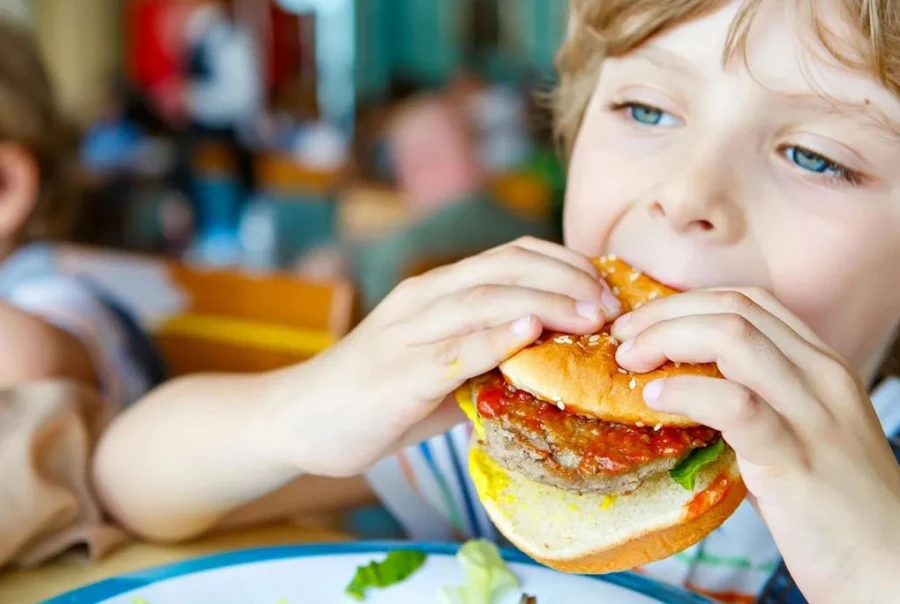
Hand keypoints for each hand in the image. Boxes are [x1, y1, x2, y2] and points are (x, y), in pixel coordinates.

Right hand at [271, 238, 622, 477]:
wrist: (299, 418)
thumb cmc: (377, 394)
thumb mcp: (441, 366)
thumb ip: (487, 355)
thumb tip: (552, 359)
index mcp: (436, 291)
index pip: (510, 257)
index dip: (564, 263)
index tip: (605, 286)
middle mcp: (423, 299)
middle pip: (503, 268)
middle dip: (565, 279)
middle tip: (611, 304)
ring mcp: (407, 334)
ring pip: (483, 299)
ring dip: (544, 301)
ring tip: (590, 314)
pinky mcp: (397, 375)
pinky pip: (451, 350)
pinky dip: (493, 337)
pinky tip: (529, 331)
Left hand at [610, 289, 899, 603]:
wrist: (887, 569)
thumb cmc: (832, 508)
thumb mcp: (797, 434)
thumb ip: (751, 403)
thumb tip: (676, 389)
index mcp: (822, 366)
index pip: (749, 301)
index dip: (685, 302)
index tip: (641, 324)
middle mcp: (822, 377)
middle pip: (733, 309)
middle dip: (665, 315)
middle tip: (622, 338)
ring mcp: (813, 414)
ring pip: (734, 338)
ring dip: (667, 339)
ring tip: (630, 362)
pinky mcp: (797, 458)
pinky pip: (735, 404)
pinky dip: (686, 391)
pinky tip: (655, 399)